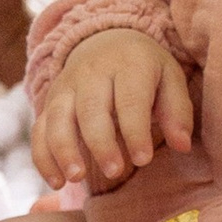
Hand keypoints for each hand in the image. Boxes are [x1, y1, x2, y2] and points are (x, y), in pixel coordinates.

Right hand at [30, 27, 197, 194]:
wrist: (105, 40)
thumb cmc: (144, 69)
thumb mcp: (169, 79)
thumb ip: (177, 111)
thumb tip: (182, 145)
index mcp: (128, 64)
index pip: (130, 99)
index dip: (135, 131)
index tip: (143, 159)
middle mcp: (92, 73)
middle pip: (90, 108)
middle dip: (100, 143)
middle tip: (115, 171)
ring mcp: (66, 87)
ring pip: (57, 118)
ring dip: (64, 150)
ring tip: (76, 178)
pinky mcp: (49, 102)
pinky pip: (39, 130)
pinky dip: (43, 157)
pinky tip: (56, 181)